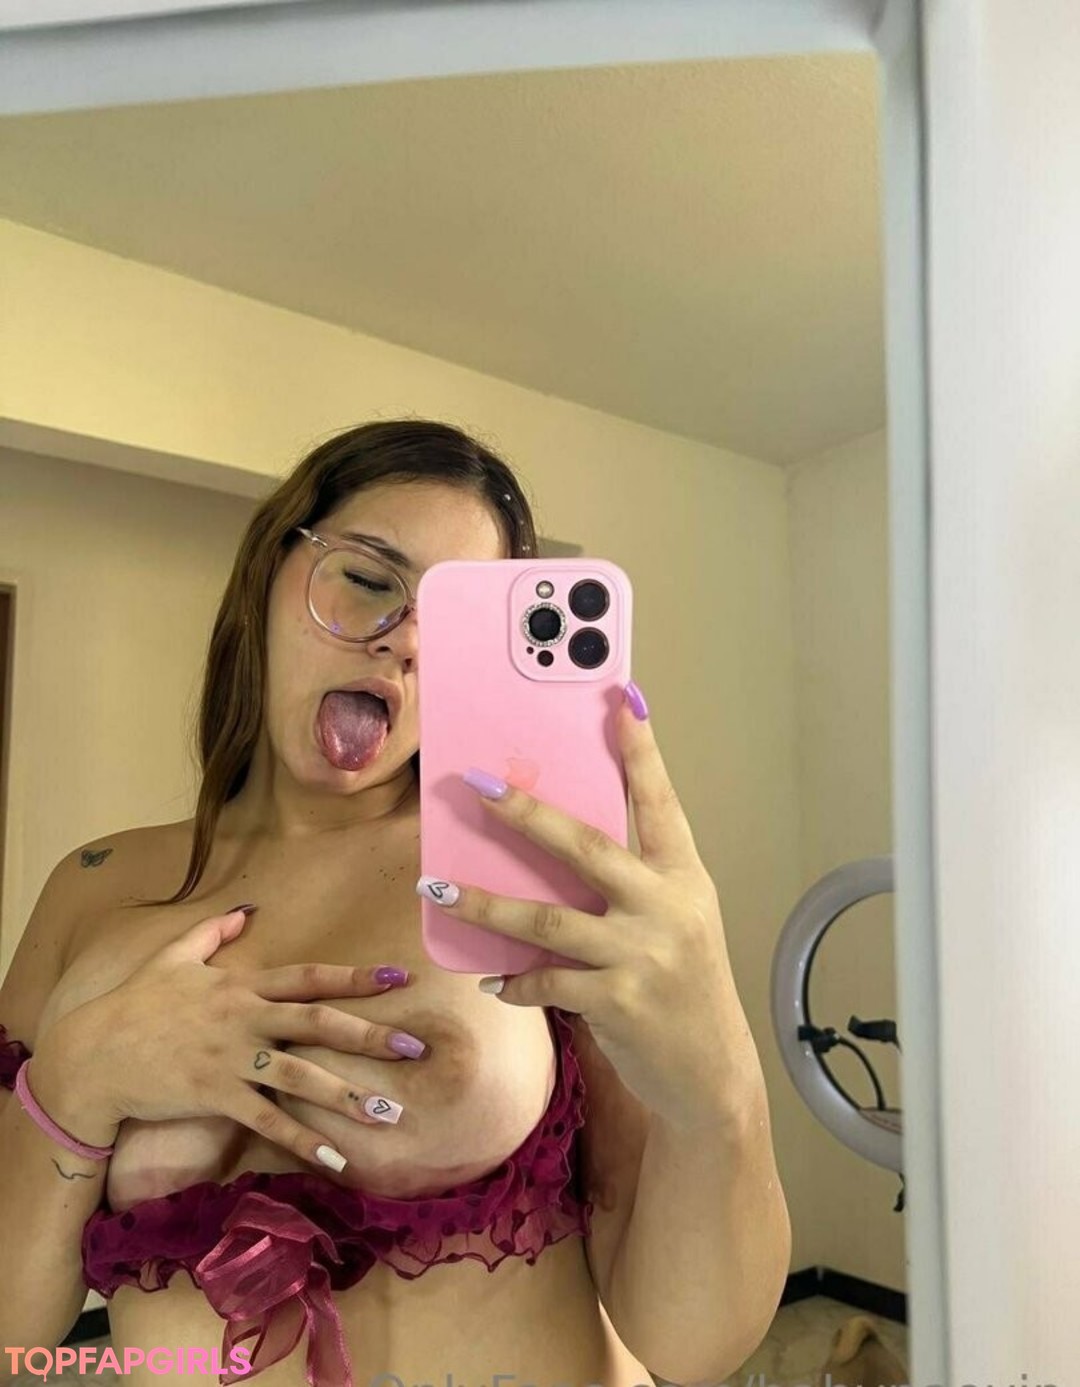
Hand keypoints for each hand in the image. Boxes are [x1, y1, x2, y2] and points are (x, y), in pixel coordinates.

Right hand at [30, 909, 420, 1170]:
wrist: (93, 1052)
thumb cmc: (134, 1002)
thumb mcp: (174, 955)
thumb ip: (215, 930)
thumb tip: (249, 909)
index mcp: (241, 985)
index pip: (308, 978)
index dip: (353, 977)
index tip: (397, 978)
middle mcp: (244, 1019)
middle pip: (317, 1024)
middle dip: (369, 1036)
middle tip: (414, 1048)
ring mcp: (232, 1059)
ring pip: (301, 1076)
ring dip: (349, 1095)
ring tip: (391, 1112)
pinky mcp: (216, 1097)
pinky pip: (268, 1121)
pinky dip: (304, 1141)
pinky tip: (337, 1160)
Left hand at [417, 685, 761, 1132]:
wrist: (711, 1075)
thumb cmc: (680, 986)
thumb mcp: (674, 920)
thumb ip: (628, 884)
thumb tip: (549, 846)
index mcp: (683, 876)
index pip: (659, 802)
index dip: (640, 750)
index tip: (622, 697)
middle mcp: (667, 907)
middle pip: (585, 846)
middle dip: (526, 812)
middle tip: (477, 784)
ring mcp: (644, 954)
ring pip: (548, 919)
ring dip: (486, 903)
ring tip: (437, 888)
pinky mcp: (619, 1002)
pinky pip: (548, 982)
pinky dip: (514, 980)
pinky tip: (491, 980)